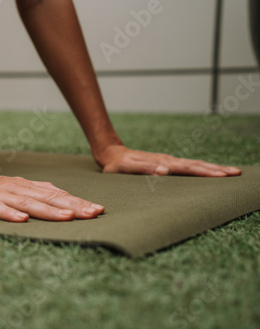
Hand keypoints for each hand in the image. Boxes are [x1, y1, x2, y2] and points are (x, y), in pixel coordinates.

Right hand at [0, 168, 104, 221]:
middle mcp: (14, 189)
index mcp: (24, 187)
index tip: (97, 210)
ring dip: (48, 210)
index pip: (54, 194)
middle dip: (71, 206)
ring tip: (68, 218)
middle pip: (46, 198)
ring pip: (26, 203)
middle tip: (94, 213)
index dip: (76, 202)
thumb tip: (61, 195)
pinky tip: (22, 221)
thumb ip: (35, 192)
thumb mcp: (13, 188)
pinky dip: (9, 214)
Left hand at [97, 145, 241, 176]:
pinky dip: (203, 169)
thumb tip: (164, 171)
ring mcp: (169, 161)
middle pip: (196, 165)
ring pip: (195, 165)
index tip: (221, 176)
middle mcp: (168, 161)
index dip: (204, 172)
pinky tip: (212, 172)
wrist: (112, 154)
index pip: (187, 168)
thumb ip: (144, 169)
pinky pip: (189, 167)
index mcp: (161, 163)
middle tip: (236, 174)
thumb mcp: (126, 169)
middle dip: (216, 170)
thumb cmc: (117, 165)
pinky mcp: (168, 163)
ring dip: (213, 168)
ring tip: (232, 172)